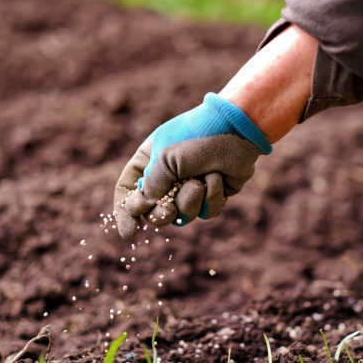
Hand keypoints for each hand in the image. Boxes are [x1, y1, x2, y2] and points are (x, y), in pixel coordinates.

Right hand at [113, 93, 271, 238]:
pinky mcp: (212, 195)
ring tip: (200, 180)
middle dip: (162, 214)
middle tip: (169, 211)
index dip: (125, 213)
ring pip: (182, 216)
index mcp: (149, 161)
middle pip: (154, 212)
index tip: (130, 232)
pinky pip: (205, 213)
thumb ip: (151, 186)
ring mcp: (190, 187)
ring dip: (190, 201)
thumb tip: (139, 209)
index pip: (128, 191)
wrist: (237, 130)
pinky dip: (212, 198)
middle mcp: (167, 177)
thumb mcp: (166, 158)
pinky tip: (217, 178)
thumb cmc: (197, 136)